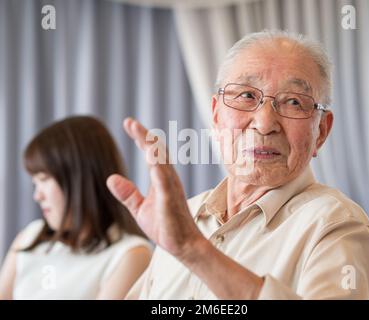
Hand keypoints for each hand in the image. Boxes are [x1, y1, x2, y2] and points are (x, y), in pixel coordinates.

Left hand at [107, 118, 203, 258]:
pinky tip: (151, 157)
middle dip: (144, 136)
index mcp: (161, 179)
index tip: (129, 123)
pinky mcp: (171, 201)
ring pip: (162, 163)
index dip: (141, 138)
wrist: (183, 246)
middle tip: (130, 122)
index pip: (151, 154)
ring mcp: (171, 189)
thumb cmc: (165, 226)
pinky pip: (165, 183)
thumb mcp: (139, 208)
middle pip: (157, 152)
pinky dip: (159, 169)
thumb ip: (127, 193)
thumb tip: (111, 178)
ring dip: (151, 147)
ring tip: (140, 132)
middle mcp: (168, 180)